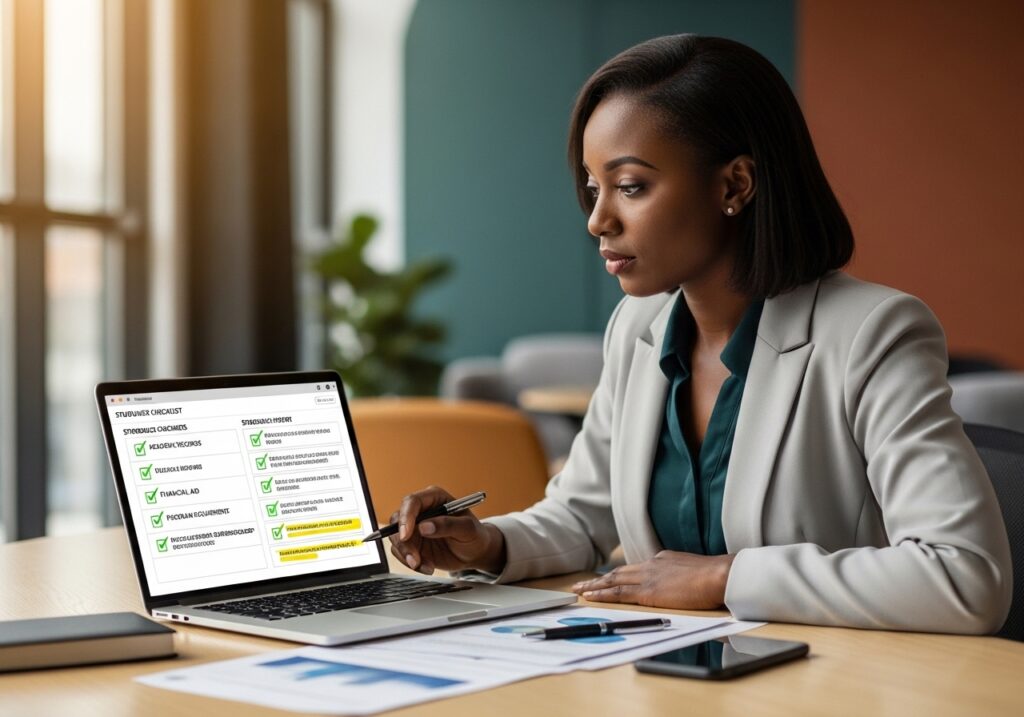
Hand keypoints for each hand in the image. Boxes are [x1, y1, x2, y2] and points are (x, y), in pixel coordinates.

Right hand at [387, 486, 505, 575]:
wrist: (475, 553)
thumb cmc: (474, 535)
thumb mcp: (468, 529)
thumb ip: (448, 525)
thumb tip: (424, 526)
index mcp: (434, 498)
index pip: (412, 502)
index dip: (406, 518)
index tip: (406, 536)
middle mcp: (421, 511)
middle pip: (398, 520)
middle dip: (403, 542)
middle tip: (414, 559)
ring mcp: (414, 528)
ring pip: (396, 538)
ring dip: (406, 555)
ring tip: (425, 566)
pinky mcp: (412, 543)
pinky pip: (401, 553)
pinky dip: (411, 563)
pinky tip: (427, 567)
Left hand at [570, 551, 734, 609]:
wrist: (720, 575)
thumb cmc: (716, 577)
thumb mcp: (695, 571)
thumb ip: (682, 576)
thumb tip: (681, 585)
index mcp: (662, 560)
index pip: (635, 569)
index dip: (618, 575)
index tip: (607, 579)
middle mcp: (651, 565)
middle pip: (618, 572)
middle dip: (599, 579)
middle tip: (582, 583)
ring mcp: (648, 577)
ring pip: (613, 580)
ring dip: (594, 586)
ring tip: (579, 590)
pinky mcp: (648, 592)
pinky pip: (618, 593)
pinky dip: (602, 594)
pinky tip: (590, 597)